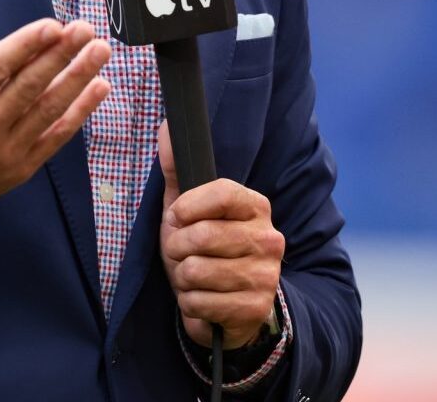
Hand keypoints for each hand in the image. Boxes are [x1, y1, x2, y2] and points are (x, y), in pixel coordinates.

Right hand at [0, 0, 110, 216]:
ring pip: (49, 110)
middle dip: (61, 56)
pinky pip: (56, 137)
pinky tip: (99, 88)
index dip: (25, 47)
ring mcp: (6, 149)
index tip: (51, 26)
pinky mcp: (21, 166)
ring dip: (78, 79)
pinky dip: (80, 113)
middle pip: (29, 87)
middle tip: (85, 29)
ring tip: (100, 51)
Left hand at [158, 121, 284, 349]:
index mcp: (256, 206)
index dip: (188, 206)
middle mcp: (269, 238)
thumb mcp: (186, 208)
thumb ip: (177, 169)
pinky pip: (200, 302)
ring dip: (182, 277)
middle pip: (203, 235)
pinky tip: (202, 298)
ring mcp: (266, 275)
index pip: (221, 193)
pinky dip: (190, 303)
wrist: (226, 304)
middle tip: (180, 253)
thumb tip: (167, 128)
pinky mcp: (256, 308)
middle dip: (176, 248)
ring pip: (197, 271)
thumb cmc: (203, 250)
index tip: (176, 217)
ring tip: (192, 276)